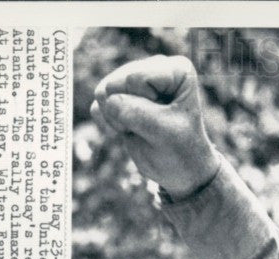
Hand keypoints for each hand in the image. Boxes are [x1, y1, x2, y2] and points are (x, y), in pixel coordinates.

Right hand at [91, 55, 219, 199]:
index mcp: (176, 70)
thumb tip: (104, 98)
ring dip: (117, 119)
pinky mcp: (119, 94)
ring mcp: (134, 79)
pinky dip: (109, 123)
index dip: (144, 105)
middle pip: (116, 83)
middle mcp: (155, 67)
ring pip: (103, 92)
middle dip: (127, 112)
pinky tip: (129, 130)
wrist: (179, 170)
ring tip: (141, 129)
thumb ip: (136, 113)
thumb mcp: (164, 133)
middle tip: (151, 128)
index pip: (135, 78)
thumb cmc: (181, 150)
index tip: (166, 119)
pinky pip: (97, 105)